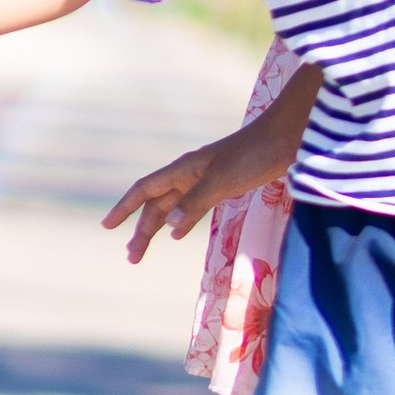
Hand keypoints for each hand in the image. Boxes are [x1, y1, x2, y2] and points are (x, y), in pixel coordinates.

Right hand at [101, 66, 319, 262]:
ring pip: (173, 205)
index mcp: (185, 169)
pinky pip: (192, 206)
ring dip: (158, 226)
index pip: (145, 189)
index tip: (107, 226)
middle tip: (132, 257)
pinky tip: (178, 232)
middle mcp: (191, 173)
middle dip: (141, 228)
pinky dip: (181, 220)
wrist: (287, 137)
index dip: (125, 207)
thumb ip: (196, 202)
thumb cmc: (255, 154)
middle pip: (157, 203)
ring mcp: (207, 178)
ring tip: (144, 248)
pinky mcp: (225, 184)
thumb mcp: (223, 179)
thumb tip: (169, 227)